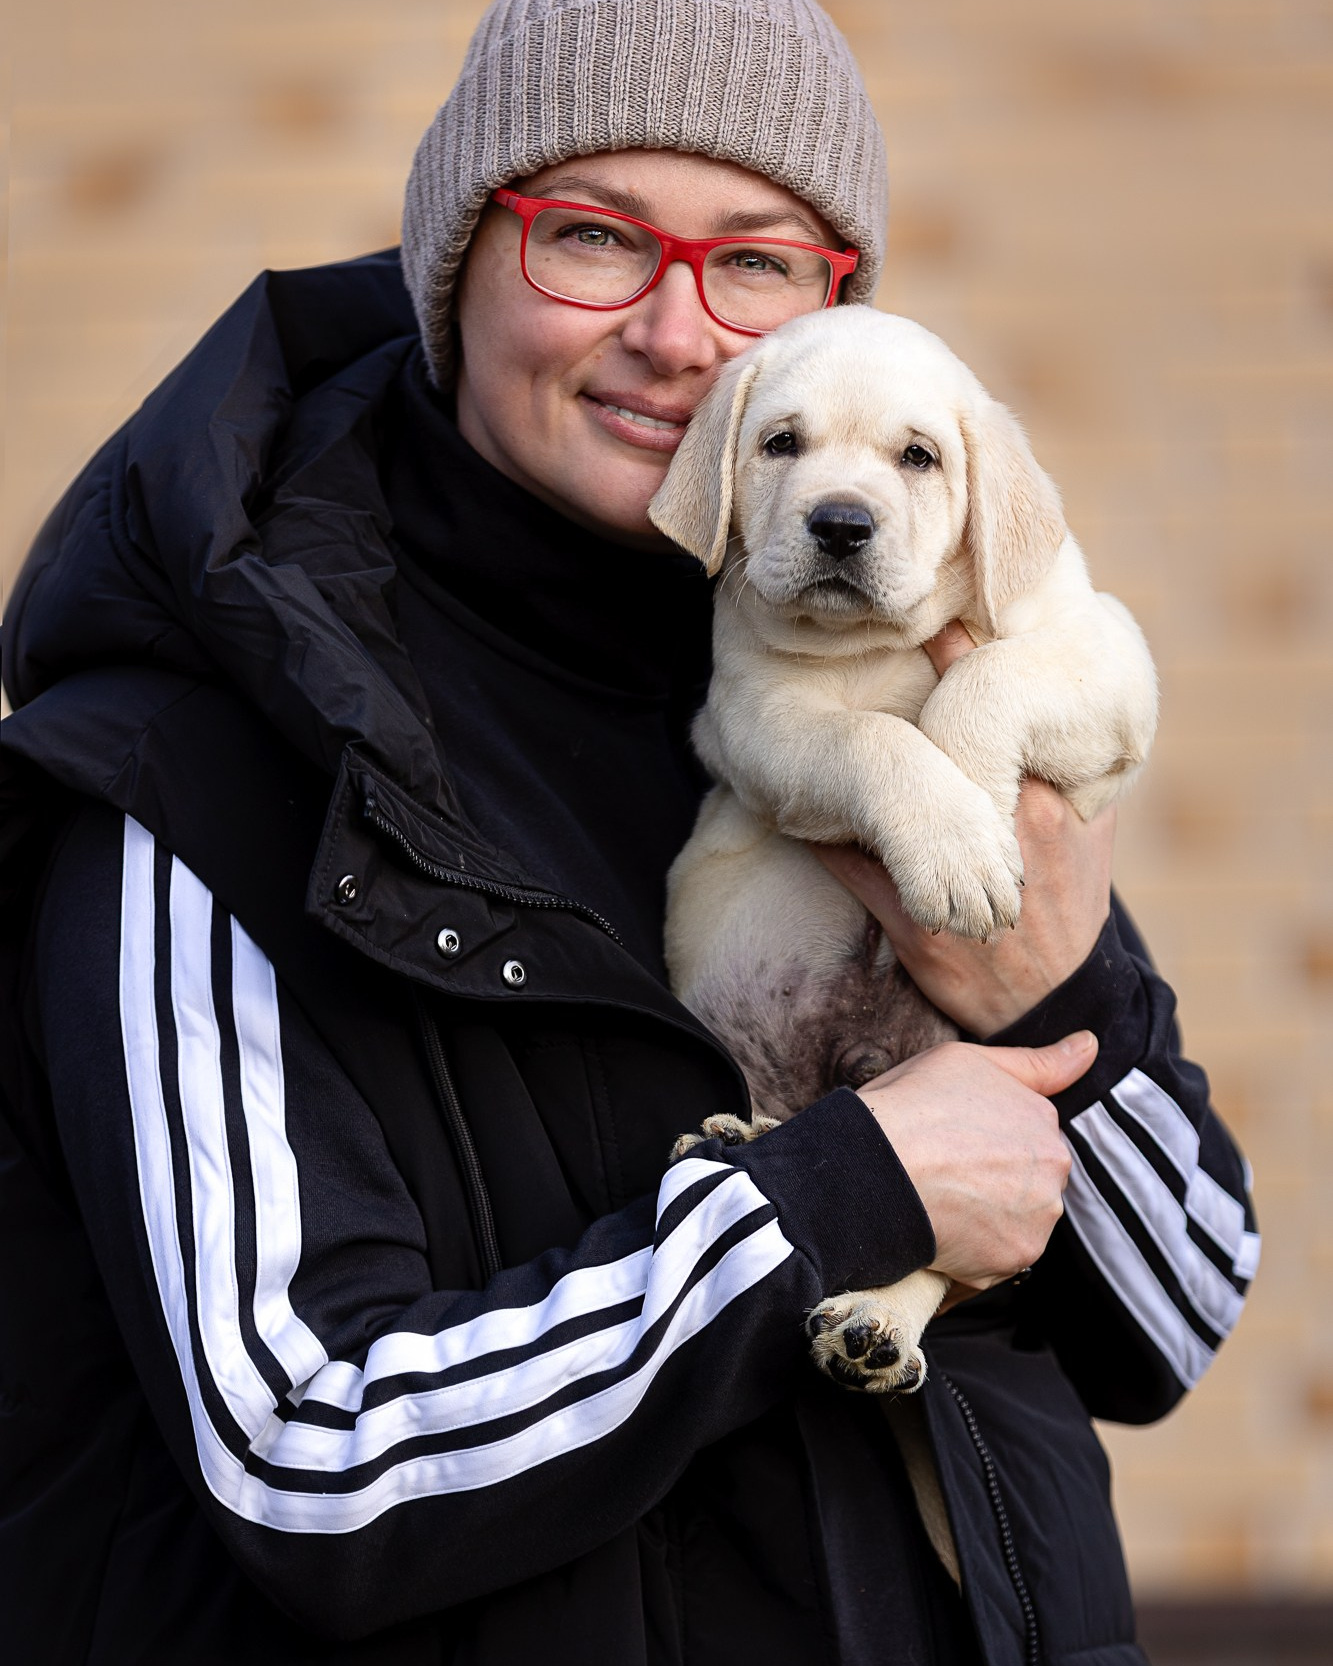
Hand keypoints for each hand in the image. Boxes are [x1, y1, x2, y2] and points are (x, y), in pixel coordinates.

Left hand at [811, 622, 1116, 1036]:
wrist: (1051, 1000)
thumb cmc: (1071, 906)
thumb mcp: (1087, 833)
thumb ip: (1068, 775)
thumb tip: (1052, 712)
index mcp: (1036, 804)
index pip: (995, 719)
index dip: (960, 666)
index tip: (933, 621)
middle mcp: (991, 836)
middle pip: (930, 756)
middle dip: (893, 713)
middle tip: (854, 656)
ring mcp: (947, 880)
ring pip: (883, 806)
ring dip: (851, 770)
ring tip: (819, 721)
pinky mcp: (910, 919)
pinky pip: (852, 864)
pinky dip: (824, 834)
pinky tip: (796, 808)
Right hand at [858, 1032, 1092, 1288]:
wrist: (875, 1167)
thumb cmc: (914, 1105)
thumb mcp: (972, 1060)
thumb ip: (1039, 1061)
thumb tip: (1090, 1044)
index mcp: (1046, 1123)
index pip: (1029, 1137)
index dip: (988, 1139)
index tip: (954, 1139)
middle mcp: (1054, 1173)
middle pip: (1029, 1180)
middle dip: (996, 1179)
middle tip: (946, 1170)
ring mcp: (1037, 1220)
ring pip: (1017, 1221)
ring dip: (989, 1216)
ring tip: (942, 1200)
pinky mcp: (1013, 1260)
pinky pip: (998, 1258)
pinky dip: (975, 1250)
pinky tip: (943, 1228)